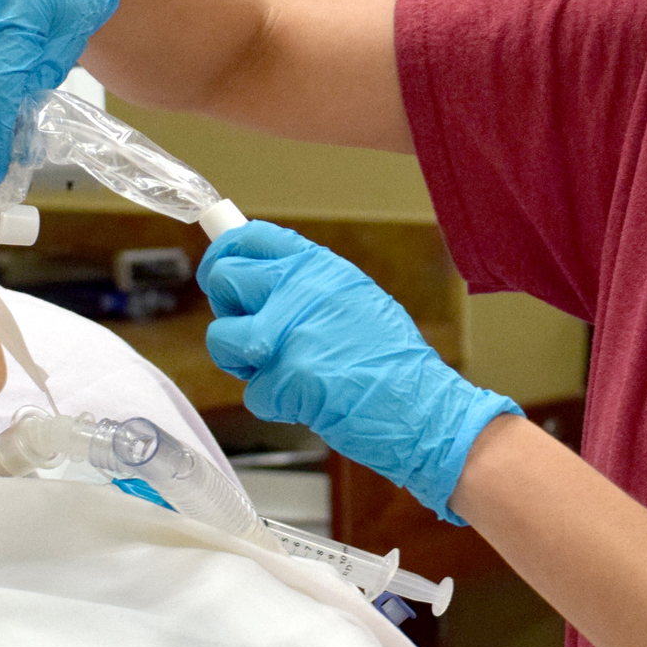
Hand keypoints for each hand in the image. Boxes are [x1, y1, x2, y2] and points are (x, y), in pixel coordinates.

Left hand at [201, 222, 519, 522]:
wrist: (424, 409)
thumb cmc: (394, 363)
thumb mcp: (356, 299)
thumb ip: (307, 286)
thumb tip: (257, 278)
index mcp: (319, 267)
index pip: (250, 237)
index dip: (227, 252)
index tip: (222, 271)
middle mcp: (301, 288)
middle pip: (223, 278)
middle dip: (227, 310)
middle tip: (248, 332)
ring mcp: (291, 331)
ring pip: (222, 338)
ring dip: (242, 363)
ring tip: (280, 372)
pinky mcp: (287, 375)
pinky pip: (252, 391)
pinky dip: (274, 404)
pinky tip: (307, 402)